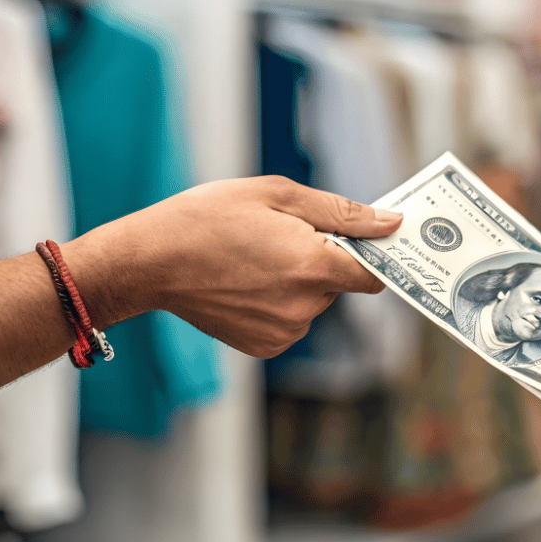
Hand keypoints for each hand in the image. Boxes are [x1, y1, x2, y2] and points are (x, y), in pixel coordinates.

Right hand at [67, 177, 401, 358]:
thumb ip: (342, 212)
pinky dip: (278, 303)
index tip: (365, 242)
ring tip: (255, 259)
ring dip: (298, 282)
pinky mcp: (265, 346)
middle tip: (280, 236)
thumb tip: (390, 224)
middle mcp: (304, 306)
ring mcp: (284, 331)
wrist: (150, 261)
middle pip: (338, 284)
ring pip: (313, 302)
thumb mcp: (277, 195)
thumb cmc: (208, 217)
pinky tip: (246, 283)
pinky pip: (290, 320)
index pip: (374, 273)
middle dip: (321, 260)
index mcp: (313, 264)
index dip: (373, 255)